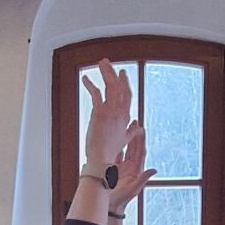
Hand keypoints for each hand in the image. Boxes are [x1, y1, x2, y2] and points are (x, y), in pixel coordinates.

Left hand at [80, 61, 134, 178]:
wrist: (101, 161)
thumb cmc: (109, 153)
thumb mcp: (123, 141)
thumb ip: (131, 132)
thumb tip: (138, 126)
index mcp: (125, 118)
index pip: (127, 96)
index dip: (124, 83)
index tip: (121, 74)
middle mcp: (120, 112)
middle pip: (121, 88)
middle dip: (114, 74)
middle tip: (108, 63)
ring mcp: (111, 112)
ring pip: (111, 86)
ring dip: (106, 73)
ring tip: (101, 63)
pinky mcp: (101, 113)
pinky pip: (96, 94)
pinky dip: (91, 85)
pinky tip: (86, 78)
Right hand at [108, 122, 152, 215]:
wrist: (110, 207)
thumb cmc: (121, 200)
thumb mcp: (133, 190)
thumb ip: (143, 179)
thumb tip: (155, 169)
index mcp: (136, 170)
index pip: (140, 151)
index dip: (141, 140)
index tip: (141, 128)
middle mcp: (130, 167)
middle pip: (134, 147)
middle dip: (134, 135)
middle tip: (134, 122)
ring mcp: (122, 167)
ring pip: (125, 149)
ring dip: (126, 138)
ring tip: (126, 126)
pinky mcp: (113, 169)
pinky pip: (116, 154)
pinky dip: (117, 145)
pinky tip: (115, 136)